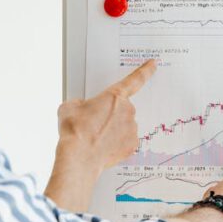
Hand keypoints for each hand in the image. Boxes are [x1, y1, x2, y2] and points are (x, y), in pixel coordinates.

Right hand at [46, 61, 154, 211]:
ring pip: (124, 126)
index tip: (153, 64)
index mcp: (114, 96)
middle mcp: (127, 110)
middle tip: (94, 124)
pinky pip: (126, 141)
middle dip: (111, 114)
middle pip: (122, 109)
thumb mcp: (69, 107)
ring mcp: (132, 129)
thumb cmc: (75, 131)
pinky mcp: (132, 145)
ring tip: (96, 138)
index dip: (145, 70)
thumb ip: (80, 103)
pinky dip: (117, 143)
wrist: (79, 157)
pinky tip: (103, 147)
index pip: (135, 79)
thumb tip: (81, 108)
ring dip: (114, 130)